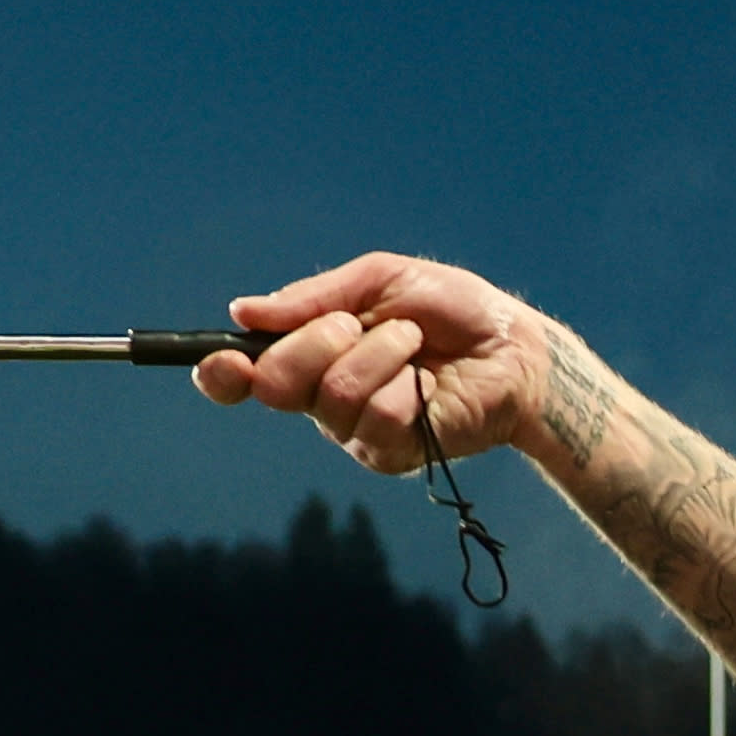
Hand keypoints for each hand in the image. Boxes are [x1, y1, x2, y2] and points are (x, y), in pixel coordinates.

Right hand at [192, 251, 574, 469]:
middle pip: (275, 385)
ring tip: (414, 344)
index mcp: (310, 356)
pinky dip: (407, 385)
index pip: (243, 379)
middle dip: (316, 340)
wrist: (514, 345)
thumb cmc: (451, 310)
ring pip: (333, 395)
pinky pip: (378, 418)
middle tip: (361, 324)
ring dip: (379, 353)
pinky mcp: (391, 455)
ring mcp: (353, 432)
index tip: (224, 360)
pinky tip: (428, 381)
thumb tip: (244, 312)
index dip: (221, 374)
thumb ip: (314, 297)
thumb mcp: (380, 280)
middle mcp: (321, 399)